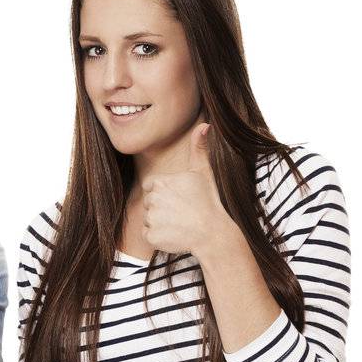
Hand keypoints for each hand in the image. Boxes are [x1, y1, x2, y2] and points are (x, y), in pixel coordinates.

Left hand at [140, 123, 234, 258]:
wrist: (213, 232)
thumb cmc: (209, 201)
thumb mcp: (204, 172)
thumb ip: (199, 149)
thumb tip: (204, 125)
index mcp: (161, 182)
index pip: (151, 187)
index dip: (164, 193)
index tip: (179, 199)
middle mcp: (153, 199)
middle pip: (149, 203)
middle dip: (162, 207)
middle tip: (182, 211)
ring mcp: (151, 219)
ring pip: (148, 219)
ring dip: (160, 222)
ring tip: (180, 222)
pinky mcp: (151, 237)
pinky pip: (148, 235)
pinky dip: (159, 237)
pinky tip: (175, 233)